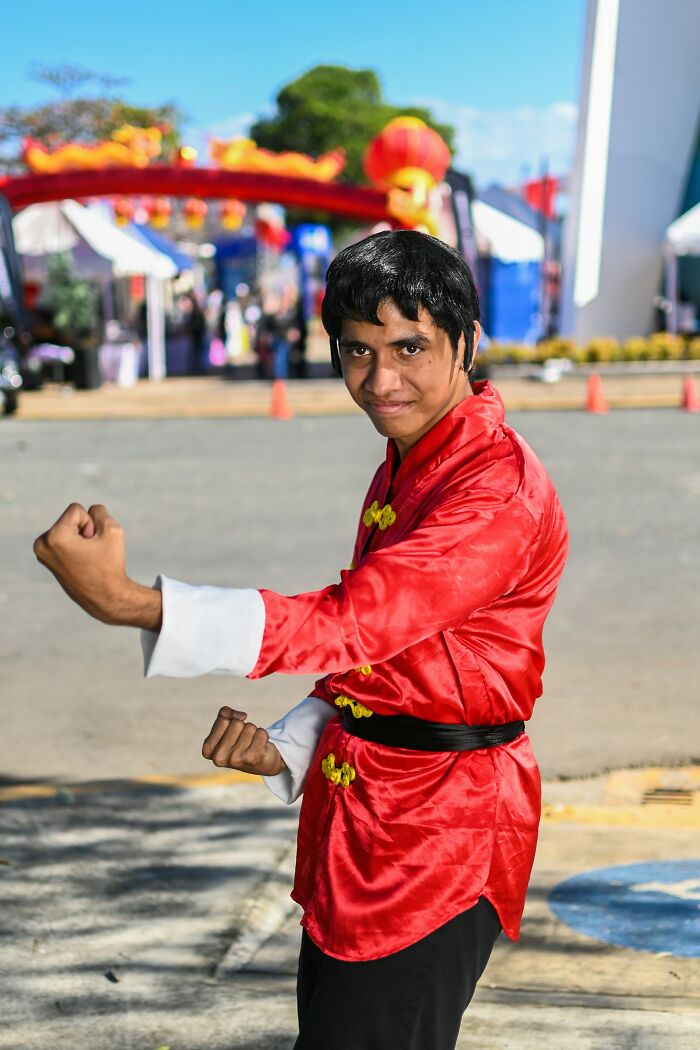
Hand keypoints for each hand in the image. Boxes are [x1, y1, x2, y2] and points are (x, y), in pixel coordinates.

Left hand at [33, 503, 160, 629]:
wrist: (104, 597)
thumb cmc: (109, 565)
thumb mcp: (112, 529)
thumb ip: (99, 511)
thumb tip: (89, 512)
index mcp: (54, 537)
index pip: (77, 510)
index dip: (92, 524)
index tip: (93, 544)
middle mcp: (42, 545)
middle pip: (70, 518)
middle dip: (84, 530)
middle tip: (90, 553)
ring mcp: (41, 553)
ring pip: (67, 528)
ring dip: (80, 538)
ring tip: (86, 558)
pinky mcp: (46, 559)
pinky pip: (64, 538)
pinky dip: (74, 545)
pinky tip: (80, 561)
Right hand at [202, 707, 286, 776]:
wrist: (261, 763)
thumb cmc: (239, 741)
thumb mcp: (225, 725)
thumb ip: (225, 713)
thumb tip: (242, 716)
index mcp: (207, 750)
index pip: (223, 720)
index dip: (231, 722)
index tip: (232, 735)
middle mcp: (219, 758)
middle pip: (236, 723)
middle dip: (243, 727)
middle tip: (243, 741)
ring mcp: (236, 759)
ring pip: (250, 727)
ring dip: (253, 732)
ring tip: (251, 745)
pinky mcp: (253, 758)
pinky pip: (261, 732)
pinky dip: (263, 736)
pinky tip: (260, 748)